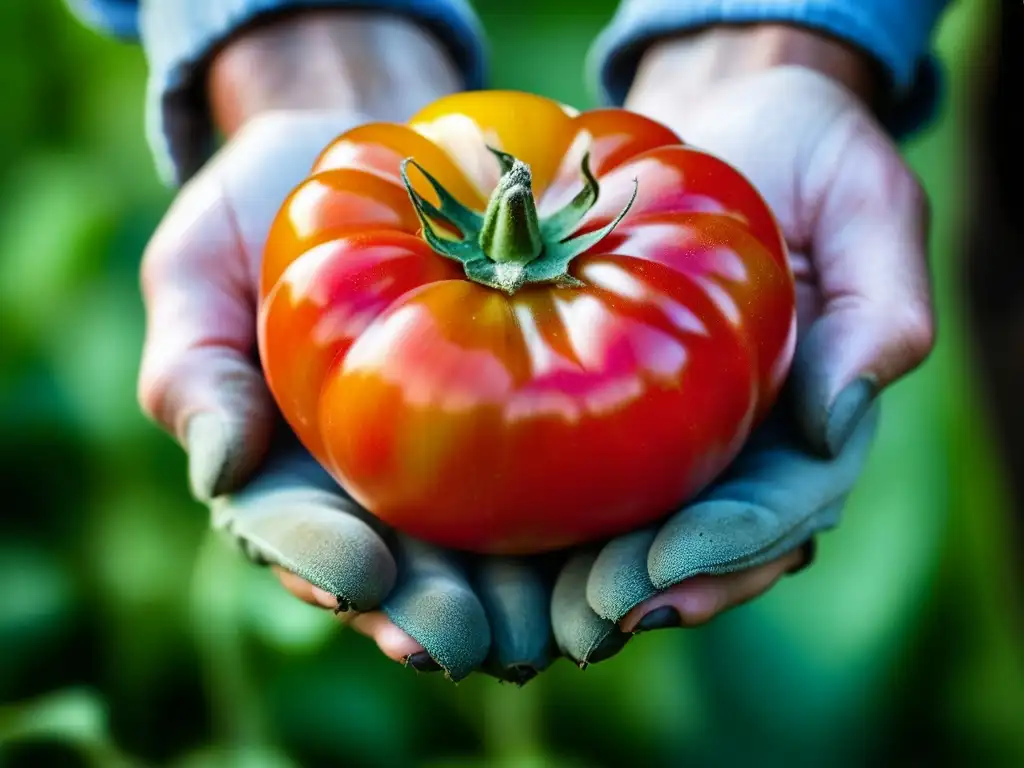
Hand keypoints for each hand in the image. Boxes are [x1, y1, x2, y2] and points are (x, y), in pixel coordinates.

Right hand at [137, 13, 553, 681]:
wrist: (379, 154)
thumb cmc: (271, 205)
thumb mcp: (200, 266)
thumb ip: (194, 365)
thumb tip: (217, 468)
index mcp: (287, 472)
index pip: (296, 539)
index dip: (324, 566)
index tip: (365, 573)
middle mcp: (373, 490)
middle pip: (403, 579)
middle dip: (437, 616)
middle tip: (475, 634)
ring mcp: (454, 472)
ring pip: (488, 564)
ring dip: (524, 607)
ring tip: (561, 625)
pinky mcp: (530, 436)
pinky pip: (559, 494)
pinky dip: (589, 533)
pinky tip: (623, 552)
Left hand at [549, 28, 933, 663]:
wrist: (728, 121)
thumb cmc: (808, 151)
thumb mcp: (868, 203)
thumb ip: (879, 309)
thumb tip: (836, 419)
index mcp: (813, 412)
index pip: (783, 505)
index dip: (732, 546)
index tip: (668, 567)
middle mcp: (746, 437)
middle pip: (710, 541)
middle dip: (657, 586)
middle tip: (593, 617)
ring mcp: (682, 425)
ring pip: (648, 526)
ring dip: (601, 579)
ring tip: (547, 611)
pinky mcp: (617, 399)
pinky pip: (590, 468)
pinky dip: (557, 516)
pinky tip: (508, 543)